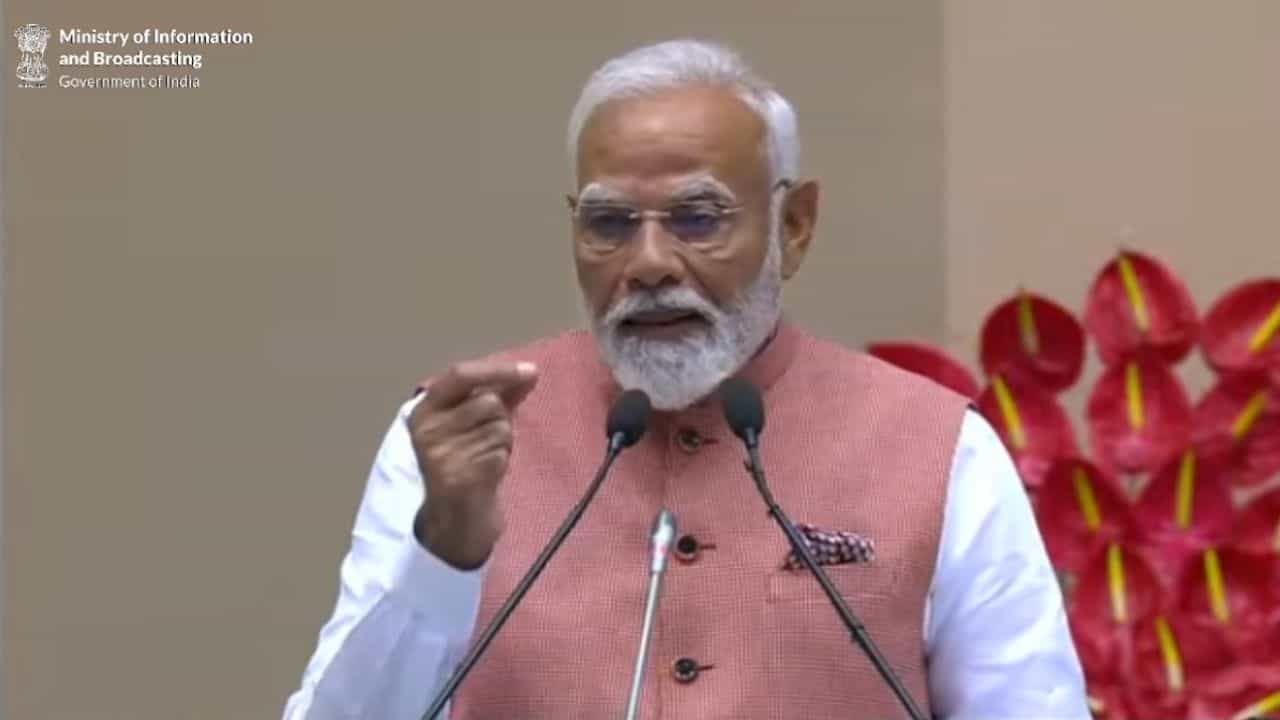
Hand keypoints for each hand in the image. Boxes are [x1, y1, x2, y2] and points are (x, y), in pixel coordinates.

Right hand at [408, 359, 538, 568]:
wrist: (455, 514)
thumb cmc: (467, 458)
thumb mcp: (477, 420)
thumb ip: (501, 392)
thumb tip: (531, 370)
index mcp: (424, 408)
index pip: (460, 375)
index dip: (497, 370)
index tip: (530, 371)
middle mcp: (426, 428)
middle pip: (488, 402)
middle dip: (502, 418)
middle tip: (489, 439)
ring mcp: (439, 453)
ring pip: (499, 427)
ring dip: (504, 442)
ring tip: (486, 456)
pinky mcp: (456, 477)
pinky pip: (500, 453)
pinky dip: (502, 461)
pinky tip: (487, 472)